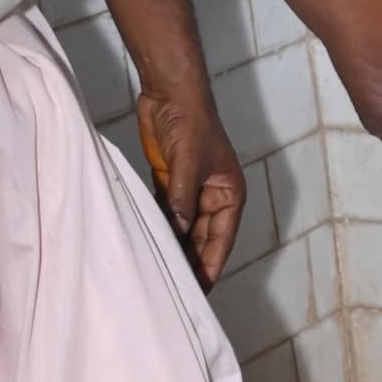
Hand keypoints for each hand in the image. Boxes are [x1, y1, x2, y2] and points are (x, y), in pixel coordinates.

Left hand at [136, 85, 244, 283]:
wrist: (171, 92)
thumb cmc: (191, 123)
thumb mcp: (188, 165)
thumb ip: (182, 201)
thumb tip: (178, 233)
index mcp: (230, 193)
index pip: (222, 238)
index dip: (211, 264)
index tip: (201, 289)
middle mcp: (213, 195)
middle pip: (204, 237)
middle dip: (193, 261)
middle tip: (178, 289)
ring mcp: (191, 189)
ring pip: (185, 228)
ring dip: (176, 246)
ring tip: (163, 273)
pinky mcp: (170, 181)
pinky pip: (167, 213)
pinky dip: (161, 227)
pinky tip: (151, 244)